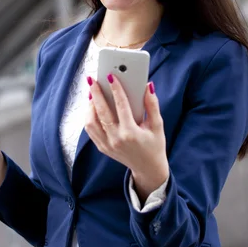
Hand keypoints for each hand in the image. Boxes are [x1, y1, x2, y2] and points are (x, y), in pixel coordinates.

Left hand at [85, 75, 168, 202]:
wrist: (148, 169)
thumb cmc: (154, 145)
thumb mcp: (157, 125)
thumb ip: (152, 105)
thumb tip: (147, 86)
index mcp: (131, 133)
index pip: (121, 106)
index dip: (116, 89)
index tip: (111, 76)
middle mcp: (116, 139)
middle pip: (101, 112)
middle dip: (96, 93)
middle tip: (93, 80)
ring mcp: (107, 145)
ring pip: (91, 122)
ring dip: (90, 106)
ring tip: (93, 93)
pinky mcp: (102, 148)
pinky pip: (91, 130)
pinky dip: (90, 117)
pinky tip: (93, 106)